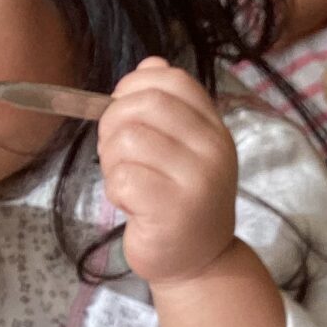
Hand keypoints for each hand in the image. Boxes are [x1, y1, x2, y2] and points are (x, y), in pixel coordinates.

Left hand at [97, 58, 237, 285]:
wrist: (198, 263)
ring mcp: (197, 180)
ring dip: (112, 161)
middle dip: (113, 123)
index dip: (134, 86)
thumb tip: (150, 63)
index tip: (124, 111)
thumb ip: (168, 107)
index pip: (173, 80)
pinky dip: (115, 190)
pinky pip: (123, 178)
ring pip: (127, 139)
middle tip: (117, 153)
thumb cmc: (181, 204)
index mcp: (214, 129)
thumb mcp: (183, 149)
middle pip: (144, 104)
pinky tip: (131, 204)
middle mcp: (213, 149)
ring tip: (128, 181)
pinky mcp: (173, 209)